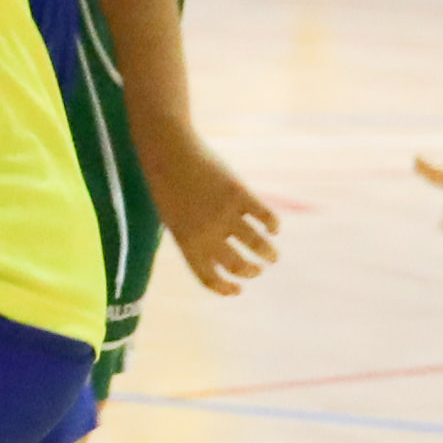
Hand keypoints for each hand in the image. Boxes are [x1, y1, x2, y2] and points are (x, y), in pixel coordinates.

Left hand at [147, 127, 279, 294]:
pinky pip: (265, 217)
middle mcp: (207, 233)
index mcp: (187, 243)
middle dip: (251, 271)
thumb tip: (223, 252)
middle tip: (258, 269)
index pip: (209, 277)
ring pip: (257, 244)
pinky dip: (272, 225)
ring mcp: (225, 214)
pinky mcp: (239, 194)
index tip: (238, 290)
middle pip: (237, 265)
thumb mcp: (175, 218)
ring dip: (268, 254)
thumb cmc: (168, 185)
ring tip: (272, 256)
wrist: (169, 153)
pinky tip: (274, 228)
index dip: (225, 288)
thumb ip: (195, 237)